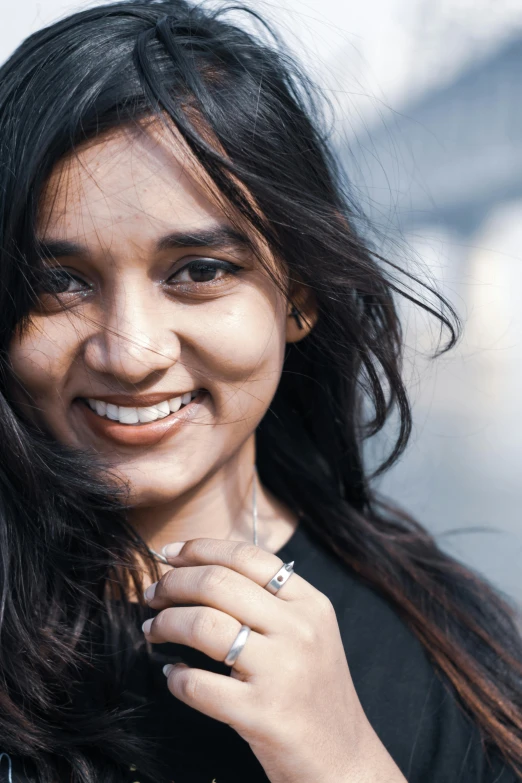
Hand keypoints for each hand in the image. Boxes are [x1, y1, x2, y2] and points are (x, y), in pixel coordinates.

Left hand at [142, 538, 405, 782]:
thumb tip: (204, 570)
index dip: (201, 548)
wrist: (344, 762)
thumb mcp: (311, 633)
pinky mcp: (261, 713)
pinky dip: (175, 677)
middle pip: (218, 583)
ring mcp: (282, 671)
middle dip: (173, 583)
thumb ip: (272, 601)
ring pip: (203, 624)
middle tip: (152, 594)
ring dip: (166, 623)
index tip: (169, 554)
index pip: (248, 556)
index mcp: (311, 603)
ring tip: (152, 630)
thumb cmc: (315, 693)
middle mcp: (299, 629)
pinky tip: (173, 675)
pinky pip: (198, 684)